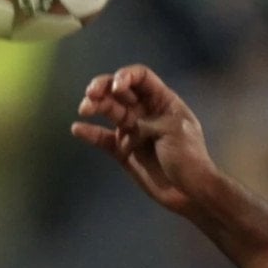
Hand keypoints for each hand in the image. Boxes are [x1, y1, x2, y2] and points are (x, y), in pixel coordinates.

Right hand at [71, 65, 216, 218]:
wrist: (190, 191)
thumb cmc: (189, 157)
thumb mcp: (173, 131)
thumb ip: (146, 121)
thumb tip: (126, 123)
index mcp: (163, 101)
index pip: (140, 77)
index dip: (125, 76)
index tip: (117, 86)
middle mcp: (145, 111)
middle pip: (119, 90)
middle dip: (103, 87)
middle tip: (91, 94)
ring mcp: (133, 130)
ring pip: (109, 111)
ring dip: (95, 106)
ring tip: (85, 109)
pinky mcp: (123, 151)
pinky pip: (103, 139)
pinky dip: (90, 133)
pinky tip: (78, 129)